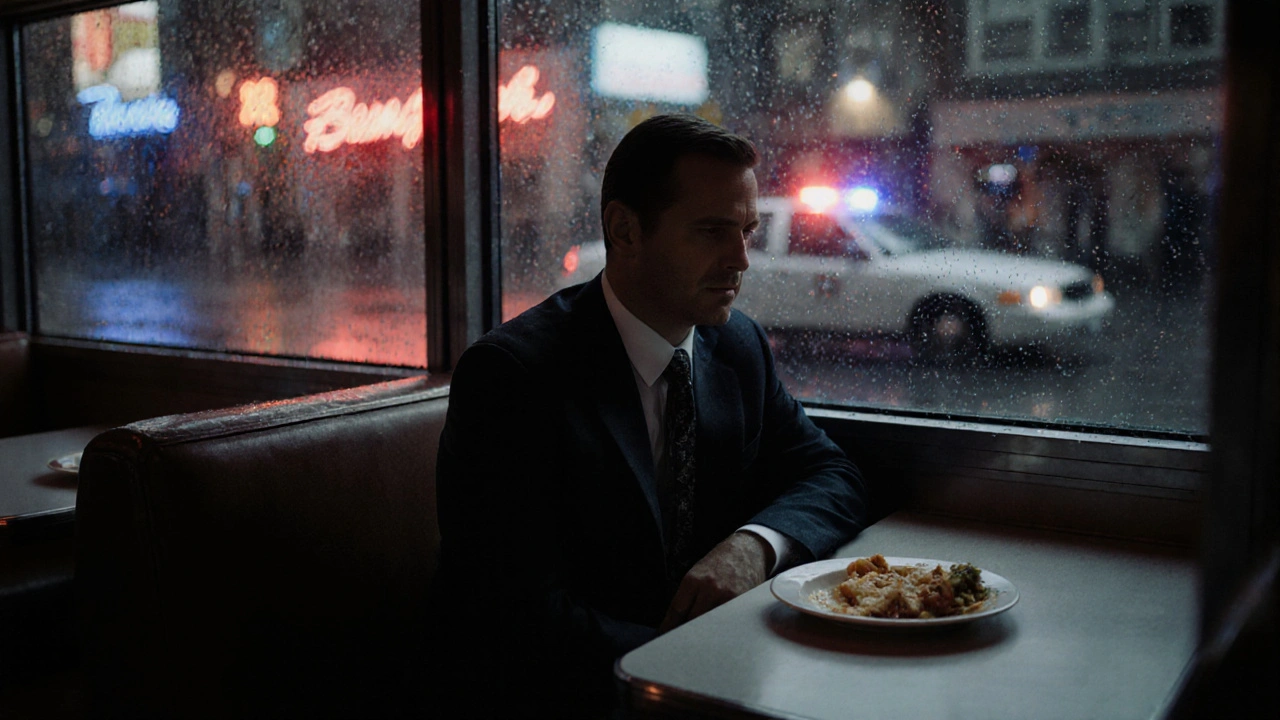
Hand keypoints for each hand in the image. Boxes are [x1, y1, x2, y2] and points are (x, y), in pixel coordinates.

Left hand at [658, 531, 773, 632]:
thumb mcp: (698, 573)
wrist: (747, 550)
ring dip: (705, 634)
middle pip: (692, 622)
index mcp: (693, 580)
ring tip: (701, 641)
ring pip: (711, 625)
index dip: (669, 627)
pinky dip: (722, 630)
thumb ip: (688, 596)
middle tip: (682, 644)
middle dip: (686, 633)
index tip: (665, 637)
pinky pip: (727, 623)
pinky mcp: (742, 603)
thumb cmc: (720, 562)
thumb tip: (676, 622)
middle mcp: (709, 589)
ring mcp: (727, 597)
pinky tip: (719, 633)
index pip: (676, 611)